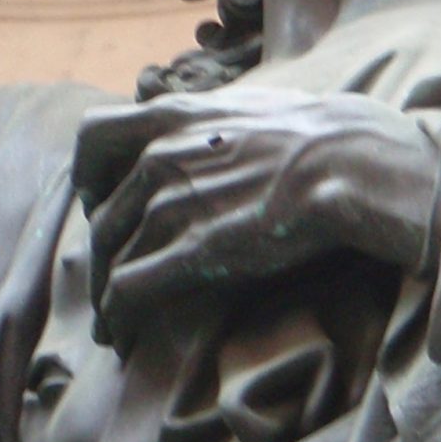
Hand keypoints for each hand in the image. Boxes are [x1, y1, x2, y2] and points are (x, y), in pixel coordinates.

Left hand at [73, 86, 440, 340]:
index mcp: (170, 117)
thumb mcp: (248, 106)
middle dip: (101, 254)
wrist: (352, 162)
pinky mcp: (193, 250)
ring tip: (112, 322)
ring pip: (110, 257)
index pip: (93, 137)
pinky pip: (128, 289)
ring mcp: (172, 204)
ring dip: (105, 296)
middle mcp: (159, 157)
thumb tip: (210, 131)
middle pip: (102, 215)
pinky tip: (122, 334)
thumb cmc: (318, 135)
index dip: (88, 174)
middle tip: (108, 280)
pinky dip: (117, 315)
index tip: (99, 200)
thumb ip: (211, 121)